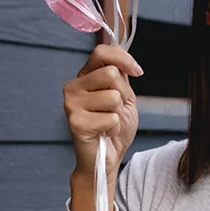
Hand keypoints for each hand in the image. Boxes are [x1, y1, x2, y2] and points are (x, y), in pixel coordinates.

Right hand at [63, 44, 141, 210]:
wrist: (107, 158)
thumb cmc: (113, 127)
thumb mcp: (123, 96)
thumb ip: (121, 75)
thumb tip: (127, 61)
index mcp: (84, 77)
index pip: (101, 52)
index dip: (124, 59)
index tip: (138, 71)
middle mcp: (73, 87)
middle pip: (111, 74)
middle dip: (123, 94)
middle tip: (116, 109)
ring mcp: (71, 105)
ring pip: (113, 97)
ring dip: (119, 113)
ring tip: (109, 122)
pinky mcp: (76, 122)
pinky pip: (111, 117)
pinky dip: (114, 128)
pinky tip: (104, 133)